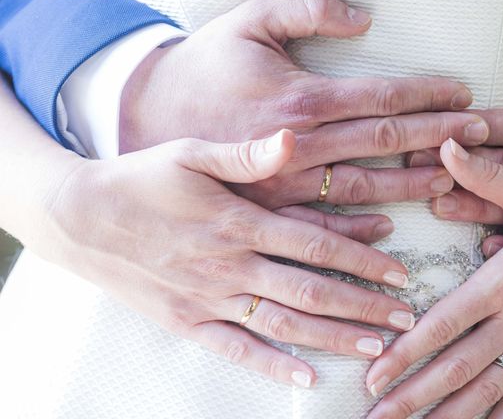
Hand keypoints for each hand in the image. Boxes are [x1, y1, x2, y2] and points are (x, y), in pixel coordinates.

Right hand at [41, 130, 416, 387]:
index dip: (363, 259)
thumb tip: (292, 138)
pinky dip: (273, 367)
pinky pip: (236, 350)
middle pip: (311, 291)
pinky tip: (307, 380)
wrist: (80, 218)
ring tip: (376, 348)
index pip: (316, 243)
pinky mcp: (187, 322)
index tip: (400, 273)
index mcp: (237, 220)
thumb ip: (246, 154)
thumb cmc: (141, 179)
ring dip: (334, 338)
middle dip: (364, 307)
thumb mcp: (191, 153)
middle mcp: (230, 265)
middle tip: (407, 319)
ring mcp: (209, 299)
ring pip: (284, 325)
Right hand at [122, 0, 488, 220]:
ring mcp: (284, 186)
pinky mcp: (265, 210)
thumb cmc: (200, 66)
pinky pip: (318, 230)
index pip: (382, 100)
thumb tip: (364, 17)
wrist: (142, 119)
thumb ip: (306, 10)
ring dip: (412, 188)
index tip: (465, 96)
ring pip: (363, 191)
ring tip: (454, 183)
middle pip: (384, 146)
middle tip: (483, 137)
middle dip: (438, 139)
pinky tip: (387, 233)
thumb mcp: (246, 21)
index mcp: (300, 100)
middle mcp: (299, 148)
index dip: (428, 97)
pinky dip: (356, 234)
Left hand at [365, 139, 502, 418]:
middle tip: (376, 415)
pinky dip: (499, 417)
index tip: (374, 374)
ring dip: (448, 415)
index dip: (405, 353)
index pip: (443, 324)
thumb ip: (483, 174)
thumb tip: (444, 145)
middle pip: (456, 367)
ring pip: (487, 390)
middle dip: (412, 395)